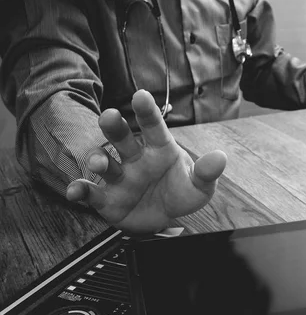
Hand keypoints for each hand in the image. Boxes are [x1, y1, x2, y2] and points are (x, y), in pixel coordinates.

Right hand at [66, 89, 226, 233]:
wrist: (166, 219)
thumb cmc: (181, 193)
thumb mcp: (200, 186)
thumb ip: (207, 173)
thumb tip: (220, 158)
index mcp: (160, 149)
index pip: (154, 127)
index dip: (147, 111)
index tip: (141, 96)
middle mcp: (136, 158)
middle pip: (122, 138)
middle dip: (115, 127)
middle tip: (110, 116)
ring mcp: (120, 177)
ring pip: (105, 162)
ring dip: (99, 159)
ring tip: (100, 162)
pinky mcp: (107, 198)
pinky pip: (91, 192)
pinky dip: (80, 191)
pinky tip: (74, 192)